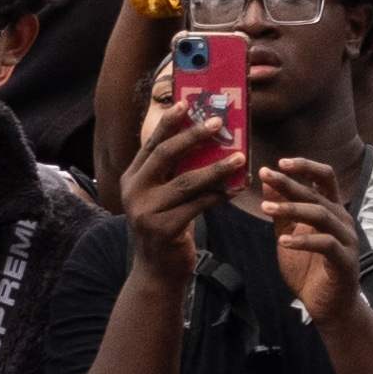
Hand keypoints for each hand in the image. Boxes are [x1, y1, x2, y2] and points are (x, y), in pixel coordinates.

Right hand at [119, 103, 243, 279]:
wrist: (157, 271)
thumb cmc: (167, 226)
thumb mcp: (163, 196)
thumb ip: (176, 173)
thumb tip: (211, 142)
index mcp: (132, 177)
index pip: (151, 143)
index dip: (168, 122)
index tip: (187, 102)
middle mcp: (134, 191)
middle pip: (165, 155)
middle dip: (193, 136)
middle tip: (219, 123)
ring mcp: (145, 211)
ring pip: (186, 182)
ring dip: (216, 168)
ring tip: (240, 157)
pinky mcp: (162, 229)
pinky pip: (198, 206)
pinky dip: (219, 196)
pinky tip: (237, 189)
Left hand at [255, 158, 363, 323]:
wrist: (329, 307)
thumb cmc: (310, 271)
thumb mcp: (289, 237)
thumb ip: (282, 214)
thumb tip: (269, 184)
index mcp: (331, 210)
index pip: (324, 178)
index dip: (305, 167)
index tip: (279, 162)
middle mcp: (342, 220)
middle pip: (318, 194)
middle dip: (290, 183)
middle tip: (265, 175)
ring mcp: (346, 240)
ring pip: (322, 215)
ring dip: (293, 209)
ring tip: (267, 209)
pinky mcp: (345, 261)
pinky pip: (326, 245)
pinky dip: (304, 241)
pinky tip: (283, 242)